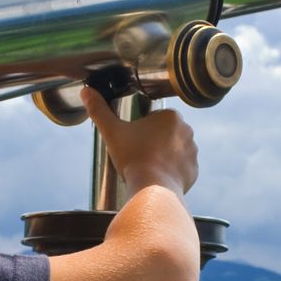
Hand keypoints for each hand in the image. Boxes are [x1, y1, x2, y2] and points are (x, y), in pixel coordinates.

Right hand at [80, 87, 197, 198]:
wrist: (152, 188)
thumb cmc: (133, 157)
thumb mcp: (112, 131)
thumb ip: (99, 110)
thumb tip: (86, 91)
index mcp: (170, 116)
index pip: (154, 118)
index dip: (141, 129)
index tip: (132, 141)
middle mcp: (186, 131)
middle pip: (166, 133)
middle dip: (154, 141)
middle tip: (137, 154)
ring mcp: (193, 152)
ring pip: (175, 150)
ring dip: (164, 155)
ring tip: (147, 167)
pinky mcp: (193, 170)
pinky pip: (182, 167)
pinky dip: (172, 171)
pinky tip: (159, 176)